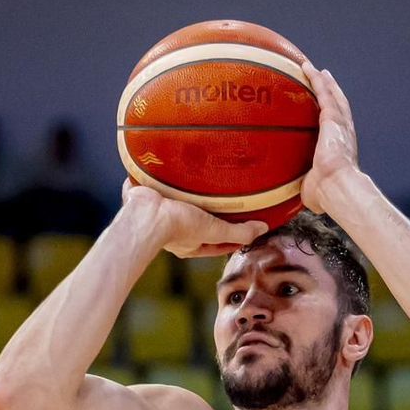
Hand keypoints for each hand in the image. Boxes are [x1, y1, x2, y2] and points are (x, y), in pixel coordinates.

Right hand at [120, 180, 264, 258]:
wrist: (145, 213)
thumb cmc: (177, 226)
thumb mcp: (214, 230)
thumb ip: (239, 232)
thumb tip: (263, 229)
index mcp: (191, 244)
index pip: (219, 241)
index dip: (235, 235)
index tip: (249, 226)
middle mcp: (177, 231)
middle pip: (201, 222)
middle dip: (213, 213)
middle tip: (228, 199)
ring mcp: (163, 213)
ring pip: (183, 203)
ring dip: (193, 194)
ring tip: (204, 179)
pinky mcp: (153, 196)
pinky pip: (165, 185)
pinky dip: (172, 178)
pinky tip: (179, 166)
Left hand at [298, 64, 362, 216]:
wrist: (337, 187)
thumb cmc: (327, 195)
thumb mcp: (312, 189)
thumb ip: (305, 186)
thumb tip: (294, 195)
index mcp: (340, 150)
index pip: (336, 128)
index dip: (332, 115)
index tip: (326, 107)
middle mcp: (344, 134)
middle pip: (338, 106)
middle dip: (331, 92)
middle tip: (323, 79)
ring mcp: (340, 125)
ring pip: (332, 96)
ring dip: (324, 82)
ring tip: (314, 69)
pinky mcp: (333, 118)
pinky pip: (324, 93)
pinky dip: (317, 80)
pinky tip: (308, 68)